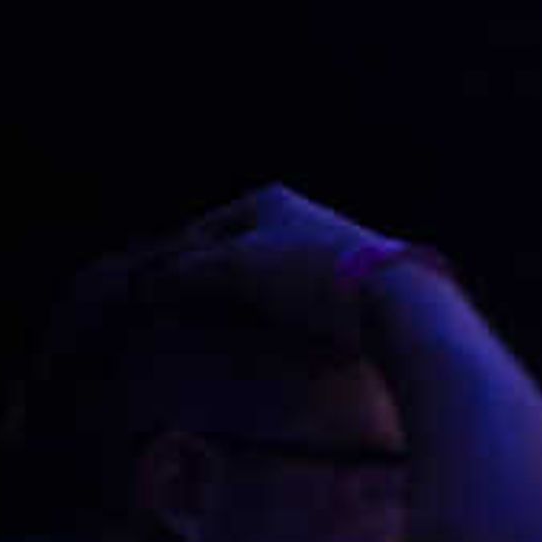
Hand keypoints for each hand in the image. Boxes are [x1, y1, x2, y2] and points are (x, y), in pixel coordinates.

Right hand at [144, 183, 415, 355]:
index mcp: (268, 201)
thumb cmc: (307, 270)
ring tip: (214, 335)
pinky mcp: (342, 287)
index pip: (204, 230)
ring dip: (236, 306)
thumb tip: (150, 285)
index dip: (178, 261)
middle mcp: (296, 218)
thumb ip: (189, 271)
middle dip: (207, 285)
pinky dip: (269, 318)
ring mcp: (321, 251)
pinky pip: (291, 301)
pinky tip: (261, 340)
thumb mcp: (236, 266)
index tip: (156, 295)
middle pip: (233, 254)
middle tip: (179, 319)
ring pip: (262, 280)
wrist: (391, 300)